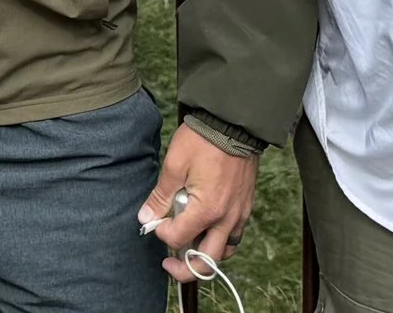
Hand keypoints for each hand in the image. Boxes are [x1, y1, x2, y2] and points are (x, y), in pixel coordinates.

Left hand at [140, 123, 257, 283]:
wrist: (233, 123)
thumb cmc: (203, 141)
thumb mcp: (174, 164)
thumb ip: (160, 196)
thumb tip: (146, 218)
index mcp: (207, 210)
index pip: (178, 239)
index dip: (161, 233)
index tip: (155, 220)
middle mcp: (227, 219)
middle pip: (207, 262)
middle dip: (184, 269)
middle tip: (168, 264)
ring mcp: (239, 215)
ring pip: (224, 252)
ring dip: (205, 256)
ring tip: (188, 246)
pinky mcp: (246, 207)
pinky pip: (234, 236)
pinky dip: (219, 241)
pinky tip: (206, 229)